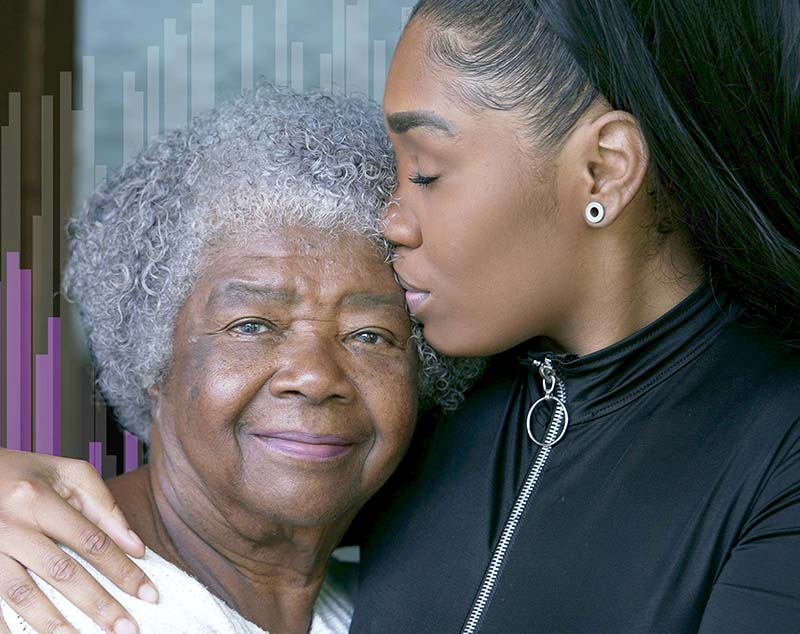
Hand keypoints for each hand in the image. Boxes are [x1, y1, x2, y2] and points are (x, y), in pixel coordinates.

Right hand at [0, 448, 157, 633]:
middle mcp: (11, 524)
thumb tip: (136, 547)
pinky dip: (7, 625)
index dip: (122, 569)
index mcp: (38, 498)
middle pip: (62, 571)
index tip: (148, 594)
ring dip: (55, 624)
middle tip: (127, 629)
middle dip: (98, 604)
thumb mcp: (67, 474)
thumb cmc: (24, 473)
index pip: (91, 540)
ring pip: (23, 594)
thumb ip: (104, 507)